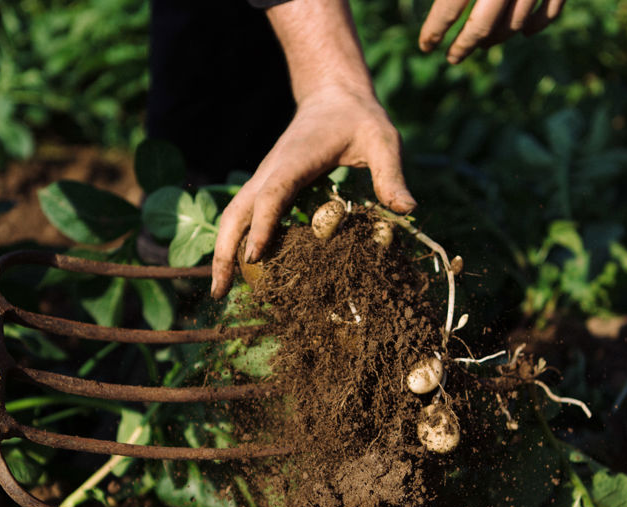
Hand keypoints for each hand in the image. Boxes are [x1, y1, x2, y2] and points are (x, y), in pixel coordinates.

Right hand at [211, 85, 415, 297]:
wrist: (332, 95)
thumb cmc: (359, 118)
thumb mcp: (383, 141)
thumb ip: (391, 174)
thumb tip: (408, 209)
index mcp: (296, 160)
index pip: (272, 195)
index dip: (262, 226)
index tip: (254, 258)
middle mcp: (271, 171)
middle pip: (236, 212)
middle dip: (224, 251)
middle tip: (218, 291)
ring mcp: (265, 179)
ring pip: (234, 216)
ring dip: (223, 251)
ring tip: (220, 290)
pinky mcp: (268, 186)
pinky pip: (246, 216)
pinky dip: (238, 241)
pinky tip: (242, 271)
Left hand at [418, 0, 565, 64]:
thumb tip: (428, 8)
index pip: (449, 7)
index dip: (434, 30)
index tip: (426, 46)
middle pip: (481, 25)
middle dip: (464, 45)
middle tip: (452, 58)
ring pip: (515, 23)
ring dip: (497, 37)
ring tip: (482, 42)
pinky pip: (550, 12)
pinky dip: (537, 26)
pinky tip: (523, 33)